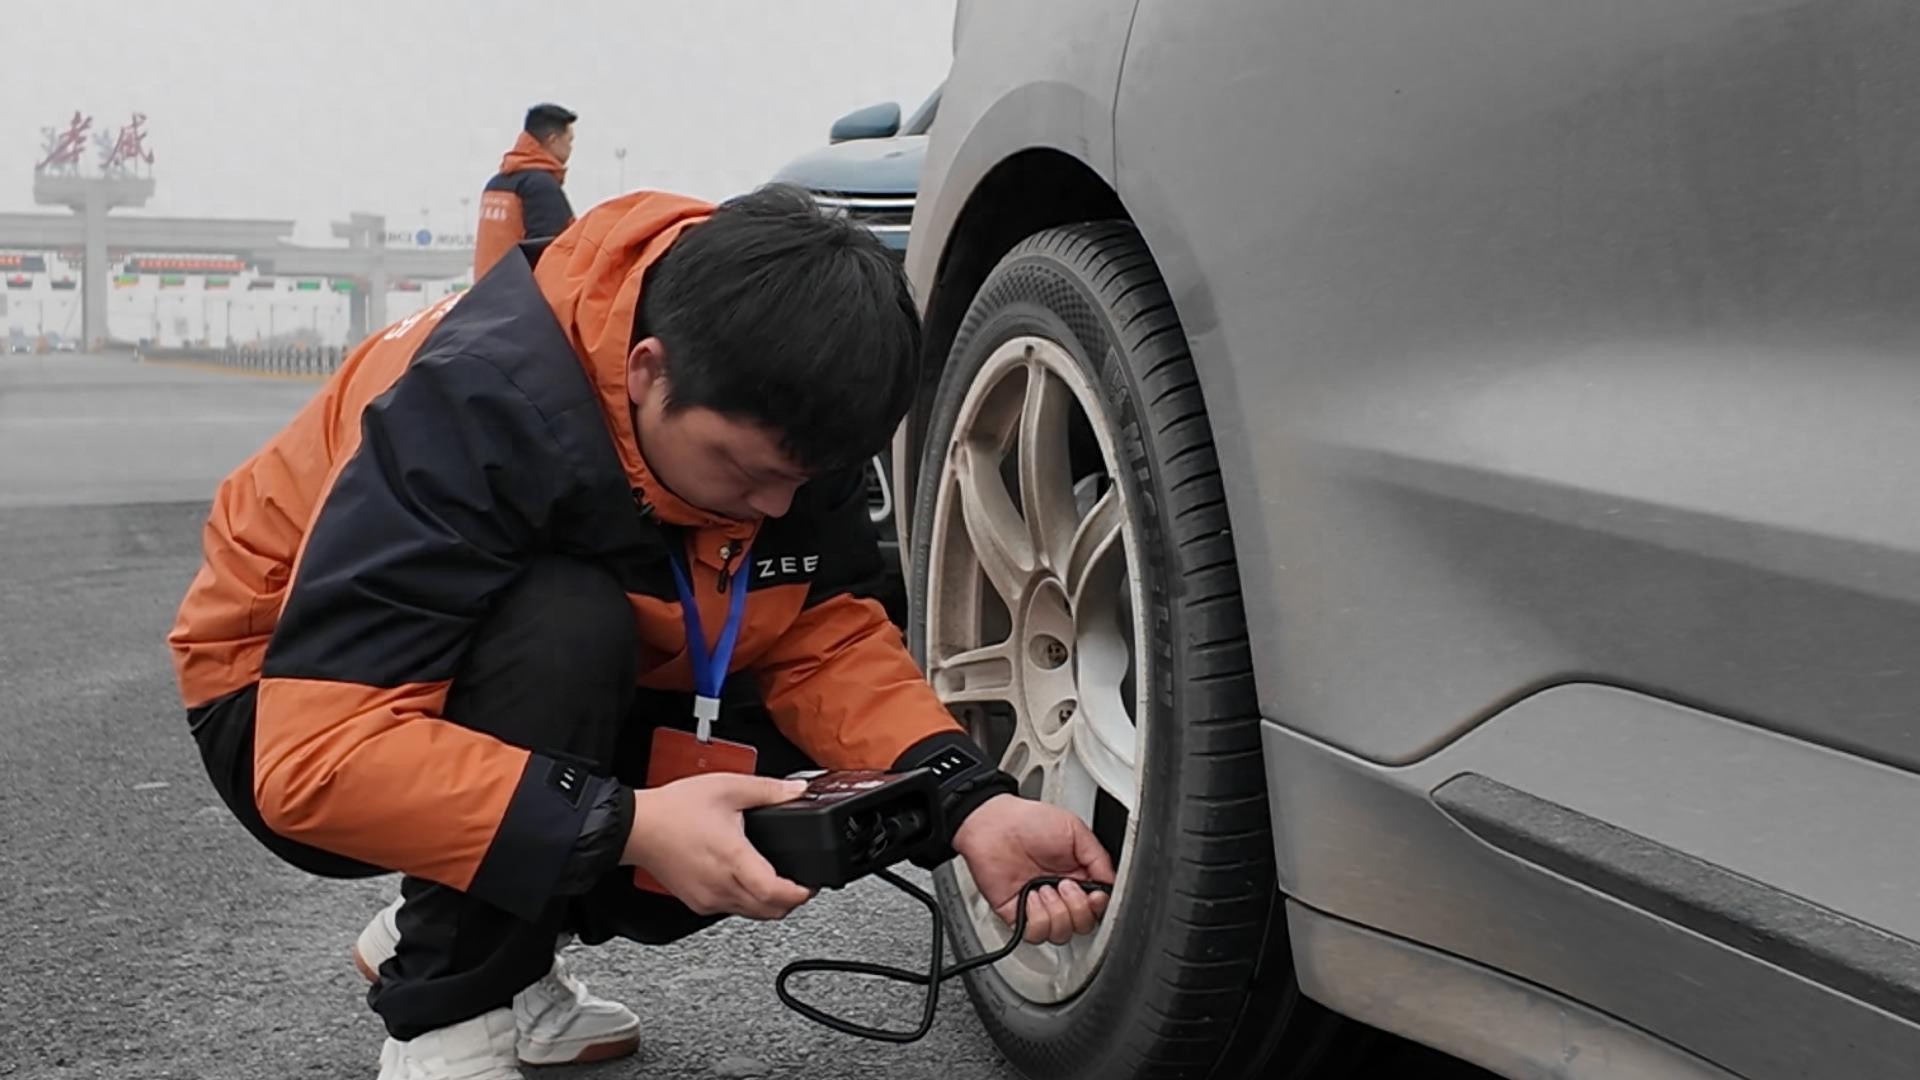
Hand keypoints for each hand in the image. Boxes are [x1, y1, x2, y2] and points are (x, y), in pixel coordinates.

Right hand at [623, 774, 814, 919]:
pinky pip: (732, 910)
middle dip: (792, 901)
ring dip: (770, 904)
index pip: (776, 893)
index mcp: (733, 859)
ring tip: (777, 881)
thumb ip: (768, 790)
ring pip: (752, 915)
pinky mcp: (697, 903)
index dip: (800, 893)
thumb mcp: (727, 788)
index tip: (812, 884)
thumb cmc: (674, 810)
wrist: (637, 828)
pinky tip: (746, 881)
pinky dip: (747, 902)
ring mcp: (708, 899)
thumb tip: (797, 791)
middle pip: (770, 912)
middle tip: (801, 883)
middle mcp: (722, 886)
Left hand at [951, 794, 1114, 945]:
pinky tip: (1030, 896)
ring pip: (1062, 934)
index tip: (1095, 895)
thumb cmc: (1029, 821)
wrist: (993, 825)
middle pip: (1084, 925)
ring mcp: (1040, 907)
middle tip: (1064, 884)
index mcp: (1079, 875)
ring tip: (1043, 888)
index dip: (1099, 906)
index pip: (1099, 906)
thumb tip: (1112, 885)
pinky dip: (1036, 918)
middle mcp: (1061, 895)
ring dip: (1056, 911)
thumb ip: (1099, 859)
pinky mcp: (1019, 916)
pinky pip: (1036, 934)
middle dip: (1077, 908)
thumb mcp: (1076, 830)